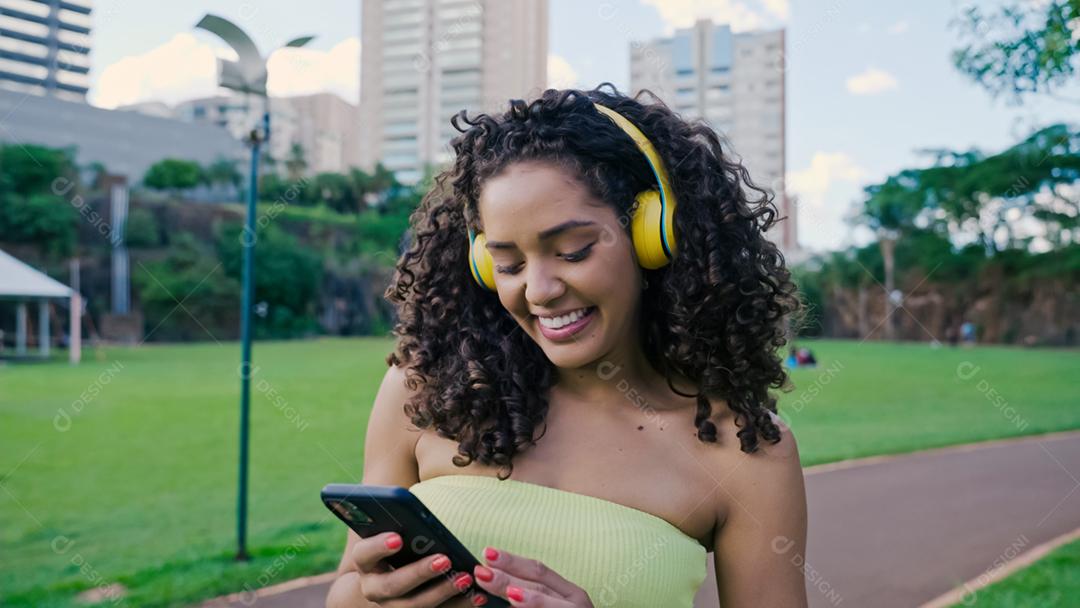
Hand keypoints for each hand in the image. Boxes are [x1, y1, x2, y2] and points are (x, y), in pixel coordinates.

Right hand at [349, 531, 476, 606]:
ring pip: (415, 606)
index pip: (364, 553)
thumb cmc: (399, 543)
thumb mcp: (395, 531)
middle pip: (393, 585)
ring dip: (443, 593)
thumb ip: (403, 524)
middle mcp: (374, 589)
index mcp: (366, 562)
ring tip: (465, 578)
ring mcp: (393, 606)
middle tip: (444, 559)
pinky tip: (477, 596)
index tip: (398, 538)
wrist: (392, 575)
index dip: (379, 546)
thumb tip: (421, 513)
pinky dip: (459, 605)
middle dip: (420, 573)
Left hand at [472, 546, 594, 606]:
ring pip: (551, 605)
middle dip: (510, 578)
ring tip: (510, 594)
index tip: (487, 553)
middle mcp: (576, 603)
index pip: (539, 571)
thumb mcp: (554, 605)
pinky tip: (518, 607)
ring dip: (530, 599)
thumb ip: (530, 596)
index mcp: (569, 593)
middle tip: (483, 573)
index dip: (513, 561)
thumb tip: (496, 586)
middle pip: (540, 585)